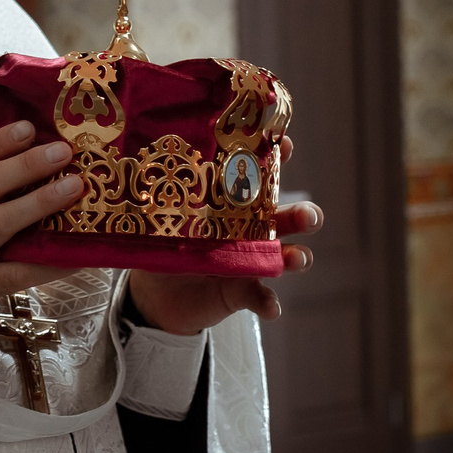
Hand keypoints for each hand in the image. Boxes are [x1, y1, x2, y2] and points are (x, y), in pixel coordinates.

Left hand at [127, 137, 321, 334]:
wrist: (158, 295)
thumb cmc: (164, 246)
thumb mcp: (160, 222)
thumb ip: (161, 206)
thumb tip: (145, 179)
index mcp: (233, 203)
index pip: (260, 175)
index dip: (276, 158)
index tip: (284, 145)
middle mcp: (252, 229)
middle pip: (286, 217)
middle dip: (302, 214)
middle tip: (308, 217)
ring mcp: (253, 262)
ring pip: (286, 256)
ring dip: (297, 256)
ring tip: (296, 258)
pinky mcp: (244, 291)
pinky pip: (262, 296)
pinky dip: (268, 302)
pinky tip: (271, 307)